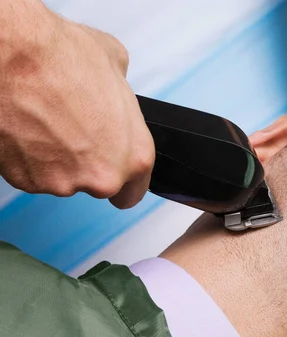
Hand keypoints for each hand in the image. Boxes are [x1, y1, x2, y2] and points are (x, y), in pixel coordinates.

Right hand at [0, 1, 153, 208]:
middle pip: (98, 183)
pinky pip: (33, 174)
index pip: (134, 190)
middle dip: (89, 162)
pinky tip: (29, 127)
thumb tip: (116, 93)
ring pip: (63, 179)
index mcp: (134, 156)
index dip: (125, 180)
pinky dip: (30, 157)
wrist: (11, 56)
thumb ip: (123, 96)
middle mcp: (101, 177)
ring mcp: (62, 182)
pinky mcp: (26, 181)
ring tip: (48, 121)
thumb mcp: (116, 64)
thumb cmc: (61, 58)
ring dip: (58, 158)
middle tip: (74, 128)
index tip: (116, 171)